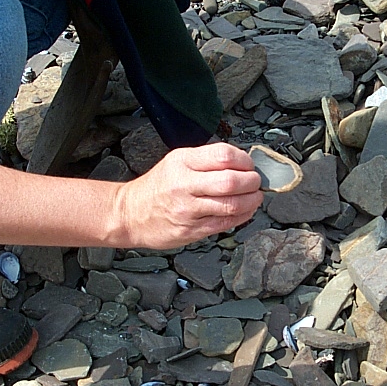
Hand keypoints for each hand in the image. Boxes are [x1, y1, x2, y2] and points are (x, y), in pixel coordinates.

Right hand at [114, 143, 263, 248]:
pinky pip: (225, 223)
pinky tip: (246, 210)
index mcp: (182, 162)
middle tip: (256, 182)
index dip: (245, 160)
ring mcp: (188, 210)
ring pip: (231, 205)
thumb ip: (207, 160)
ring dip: (252, 201)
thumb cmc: (157, 187)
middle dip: (252, 182)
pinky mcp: (191, 230)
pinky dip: (243, 216)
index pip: (223, 155)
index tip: (249, 164)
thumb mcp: (177, 161)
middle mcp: (184, 185)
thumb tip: (242, 162)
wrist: (130, 214)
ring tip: (255, 197)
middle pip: (231, 181)